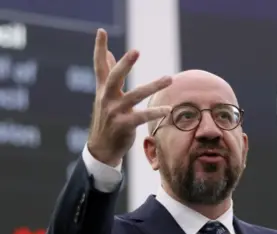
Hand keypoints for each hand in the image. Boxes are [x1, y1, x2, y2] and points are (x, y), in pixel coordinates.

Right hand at [87, 29, 172, 166]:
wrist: (101, 149)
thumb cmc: (107, 119)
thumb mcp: (105, 96)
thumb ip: (107, 74)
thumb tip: (108, 52)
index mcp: (102, 90)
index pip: (99, 66)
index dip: (98, 48)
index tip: (101, 31)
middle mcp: (106, 98)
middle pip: (114, 77)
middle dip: (125, 64)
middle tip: (136, 50)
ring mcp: (114, 112)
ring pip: (135, 95)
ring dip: (153, 86)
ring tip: (169, 78)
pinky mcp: (123, 125)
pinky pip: (142, 117)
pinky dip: (155, 112)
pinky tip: (168, 109)